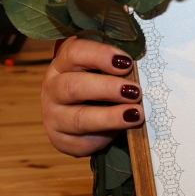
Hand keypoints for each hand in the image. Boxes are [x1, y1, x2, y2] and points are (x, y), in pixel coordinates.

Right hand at [41, 38, 143, 157]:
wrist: (77, 111)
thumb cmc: (96, 82)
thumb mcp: (102, 68)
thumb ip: (116, 66)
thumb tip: (142, 67)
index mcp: (62, 64)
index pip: (75, 53)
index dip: (101, 55)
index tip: (127, 62)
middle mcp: (53, 89)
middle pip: (74, 87)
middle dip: (107, 89)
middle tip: (135, 92)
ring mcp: (53, 116)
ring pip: (79, 119)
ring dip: (110, 117)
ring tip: (136, 114)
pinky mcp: (60, 140)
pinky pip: (83, 142)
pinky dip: (105, 138)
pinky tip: (121, 133)